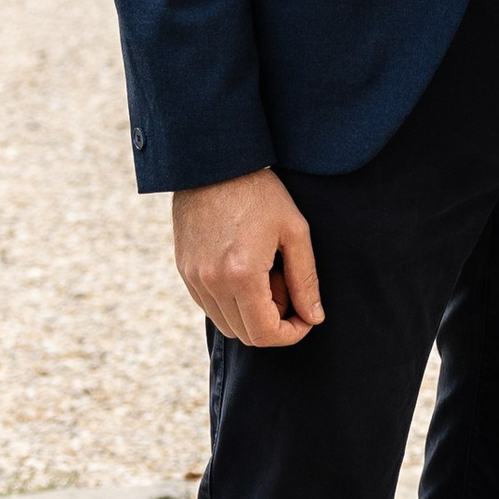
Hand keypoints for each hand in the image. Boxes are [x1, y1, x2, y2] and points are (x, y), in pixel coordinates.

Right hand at [173, 170, 323, 348]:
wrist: (213, 163)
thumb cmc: (259, 192)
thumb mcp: (294, 231)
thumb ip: (305, 280)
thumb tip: (314, 317)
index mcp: (242, 275)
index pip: (265, 334)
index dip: (291, 335)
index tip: (305, 318)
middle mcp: (212, 282)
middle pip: (245, 334)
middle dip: (273, 323)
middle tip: (286, 287)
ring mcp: (193, 278)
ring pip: (226, 324)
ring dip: (251, 314)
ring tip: (266, 276)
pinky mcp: (184, 270)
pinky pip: (209, 305)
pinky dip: (231, 302)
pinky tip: (246, 271)